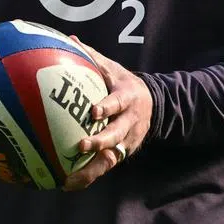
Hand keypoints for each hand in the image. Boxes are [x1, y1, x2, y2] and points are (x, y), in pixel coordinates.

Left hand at [64, 37, 152, 190]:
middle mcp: (129, 121)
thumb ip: (92, 56)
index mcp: (127, 98)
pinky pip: (105, 167)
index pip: (118, 103)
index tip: (94, 111)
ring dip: (91, 169)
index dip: (108, 107)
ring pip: (111, 157)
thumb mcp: (113, 68)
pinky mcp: (123, 153)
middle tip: (81, 145)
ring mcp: (128, 140)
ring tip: (70, 179)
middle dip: (100, 141)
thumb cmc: (124, 83)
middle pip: (116, 134)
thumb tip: (70, 39)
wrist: (155, 105)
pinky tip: (67, 184)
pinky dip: (88, 176)